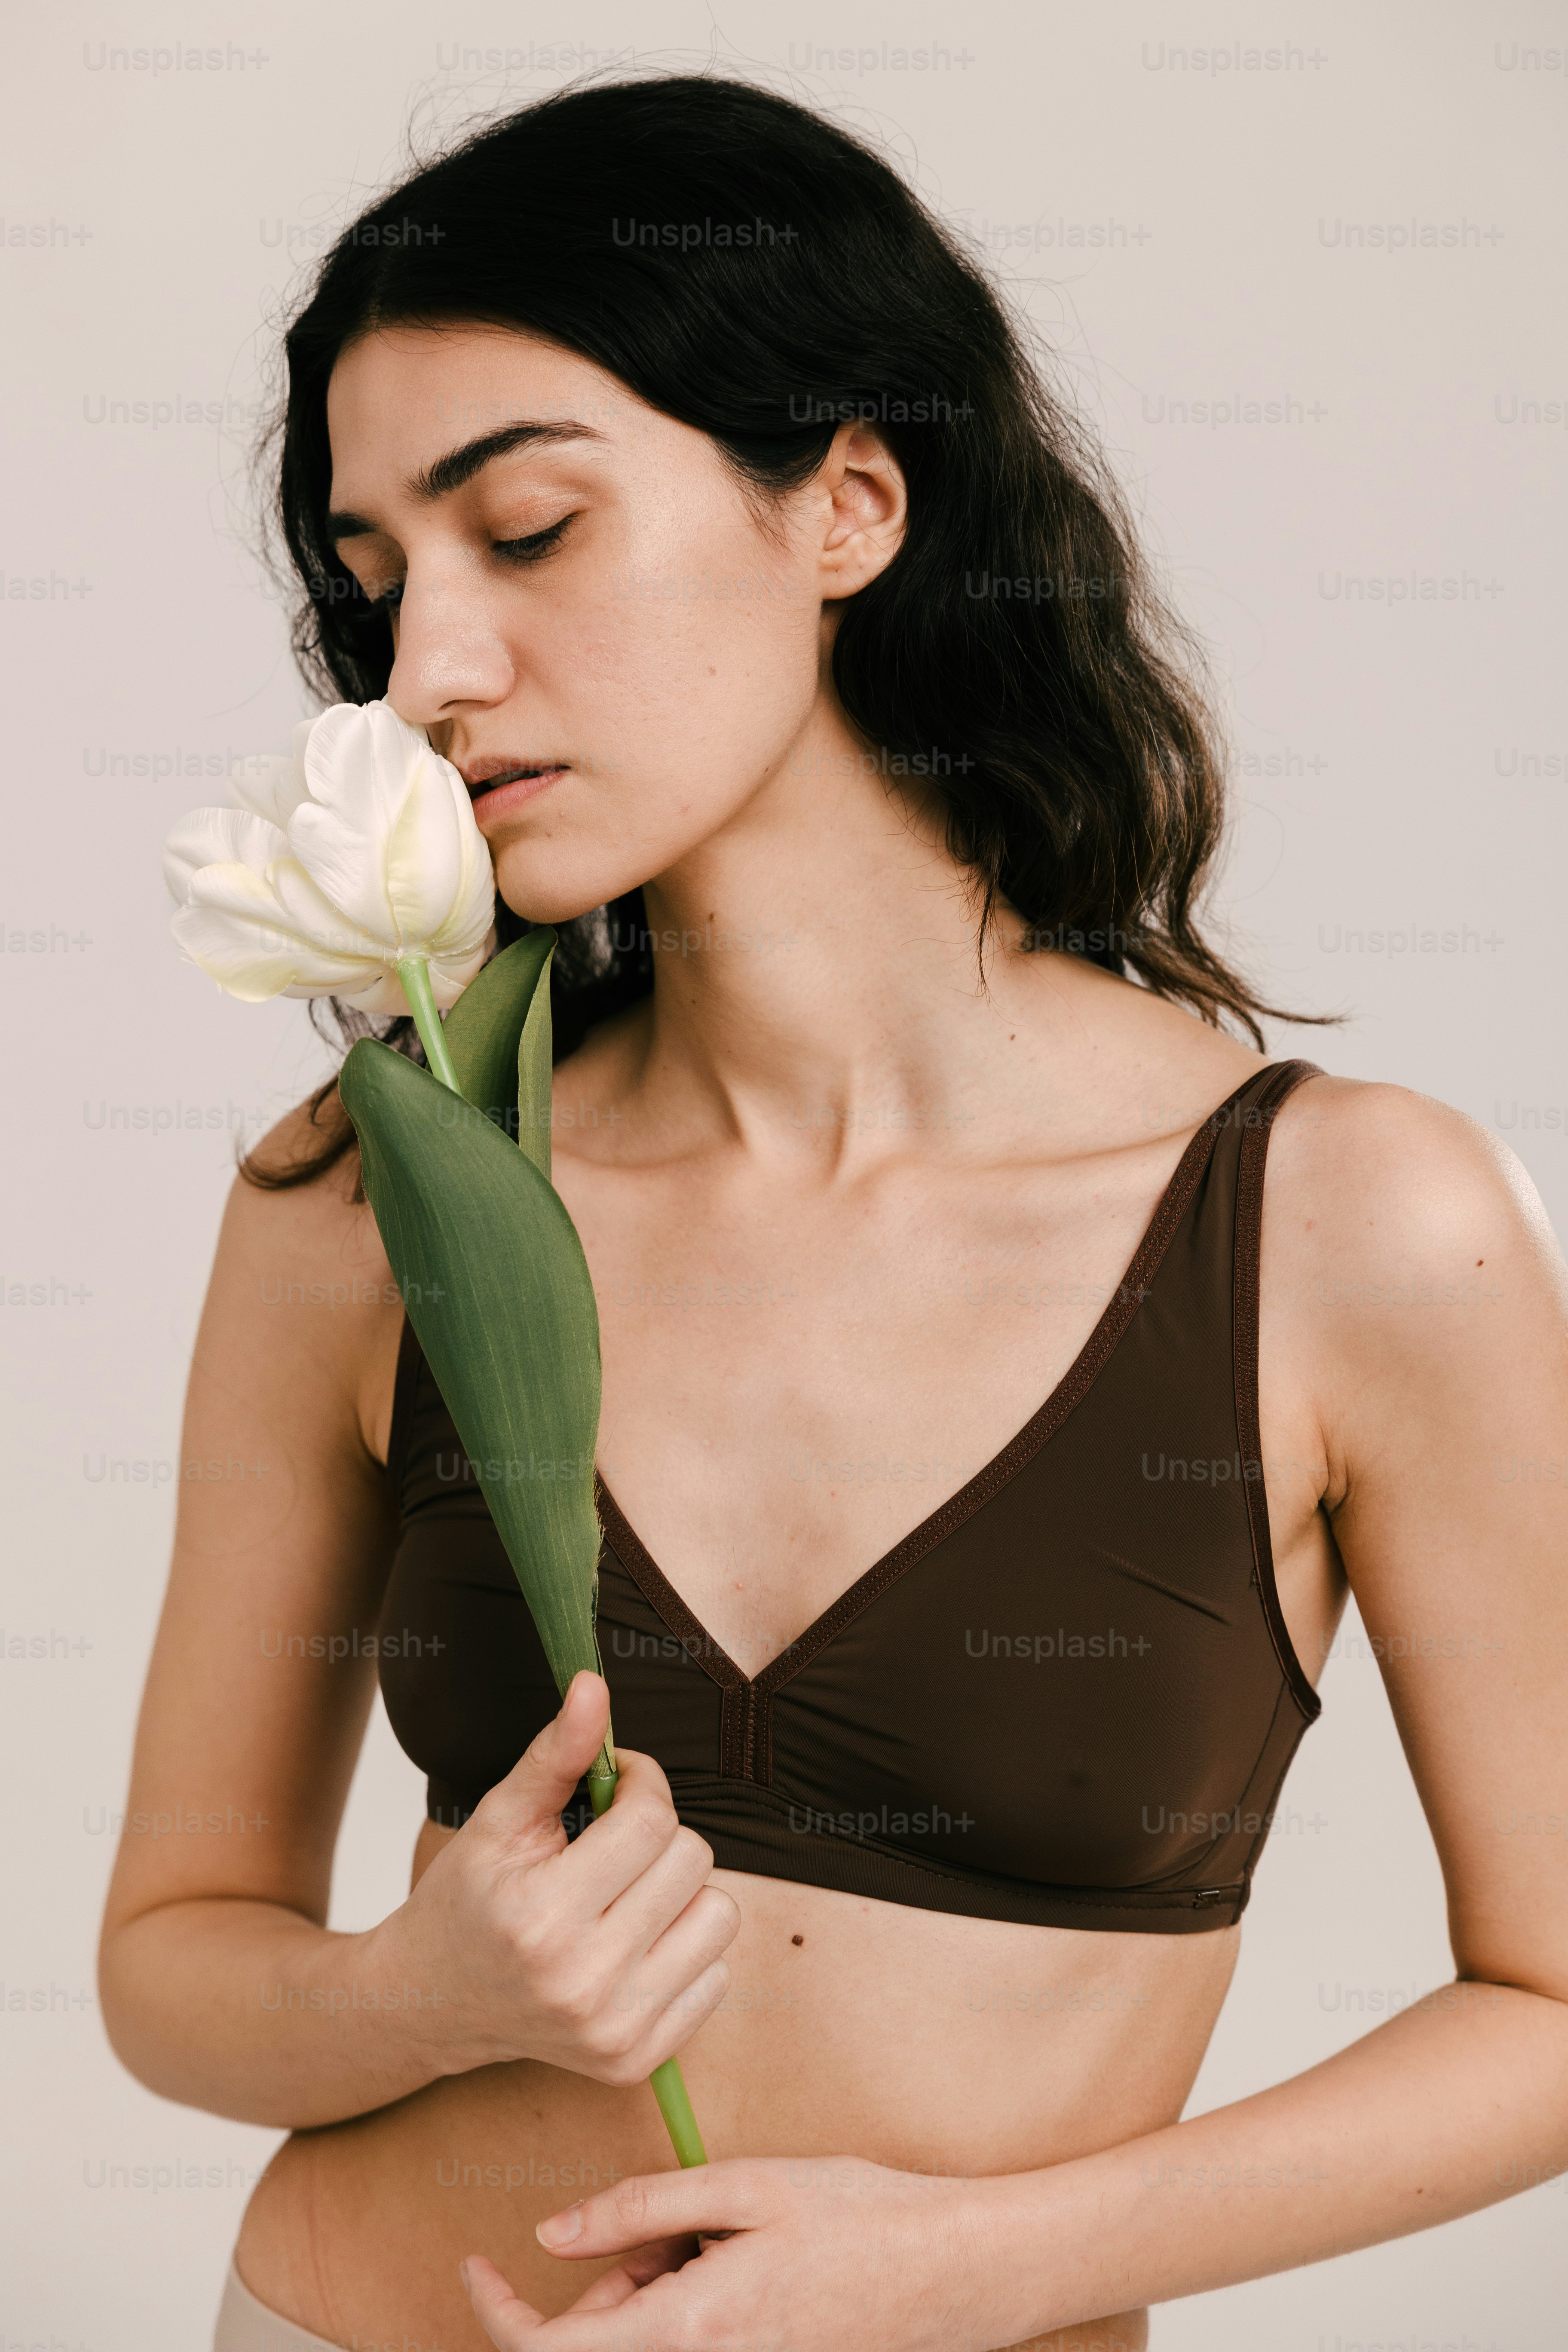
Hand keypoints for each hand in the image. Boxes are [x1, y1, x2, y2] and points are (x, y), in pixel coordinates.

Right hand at [375, 1672, 739, 2083]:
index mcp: (543, 1918)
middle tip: (611, 1845)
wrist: (433, 2002)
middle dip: (657, 1835)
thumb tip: (594, 1686)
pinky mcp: (637, 2061)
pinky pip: (718, 1975)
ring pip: (720, 1915)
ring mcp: (615, 2030)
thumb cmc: (468, 1901)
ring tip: (626, 1895)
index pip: (651, 1819)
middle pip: (692, 1861)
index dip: (640, 1782)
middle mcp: (583, 1983)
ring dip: (681, 1892)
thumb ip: (555, 1755)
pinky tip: (632, 1946)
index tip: (615, 1783)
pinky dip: (685, 1949)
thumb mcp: (499, 1819)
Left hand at [459, 2155, 1010, 2351]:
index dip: (494, 2315)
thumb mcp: (744, 2187)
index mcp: (689, 2333)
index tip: (475, 2265)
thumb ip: (638, 2212)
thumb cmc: (859, 2217)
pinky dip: (682, 2316)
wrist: (954, 2271)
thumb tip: (550, 2236)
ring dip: (646, 2299)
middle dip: (603, 2287)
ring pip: (641, 2350)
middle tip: (664, 2226)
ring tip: (712, 2239)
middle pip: (596, 2351)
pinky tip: (732, 2271)